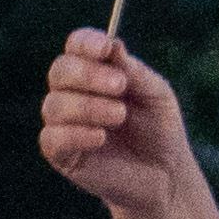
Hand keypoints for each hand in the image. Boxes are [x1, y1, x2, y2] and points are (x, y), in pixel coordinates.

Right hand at [39, 28, 193, 218]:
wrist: (166, 176)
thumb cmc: (160, 130)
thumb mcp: (156, 96)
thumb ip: (135, 72)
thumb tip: (113, 45)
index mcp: (94, 71)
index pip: (76, 46)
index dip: (85, 42)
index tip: (105, 48)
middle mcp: (73, 93)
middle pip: (60, 71)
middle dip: (88, 75)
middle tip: (120, 86)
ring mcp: (64, 124)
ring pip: (54, 105)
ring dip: (88, 107)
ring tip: (120, 116)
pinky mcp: (62, 155)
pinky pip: (52, 138)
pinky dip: (75, 134)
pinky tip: (100, 137)